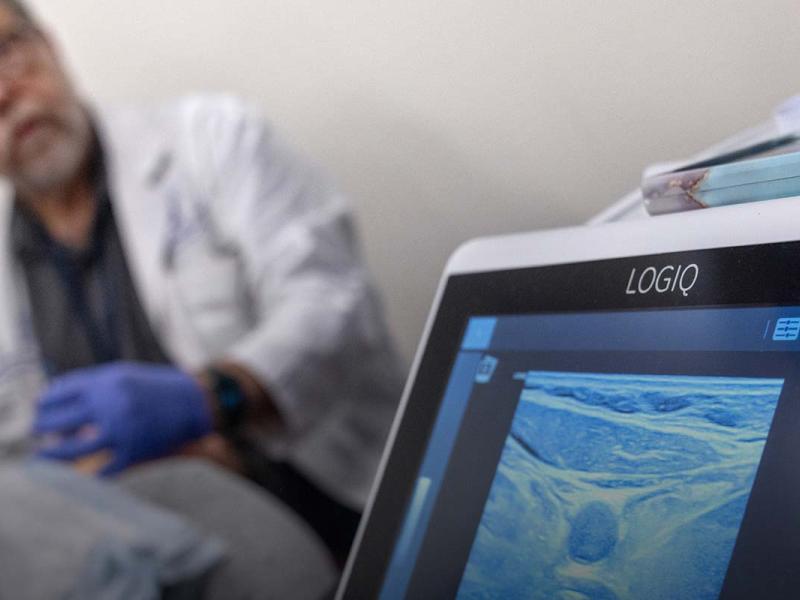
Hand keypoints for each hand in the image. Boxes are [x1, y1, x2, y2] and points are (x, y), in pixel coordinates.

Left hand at [33, 362, 212, 475]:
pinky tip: (79, 474)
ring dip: (54, 454)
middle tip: (39, 428)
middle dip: (44, 425)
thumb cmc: (157, 387)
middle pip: (59, 420)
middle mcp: (111, 404)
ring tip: (44, 455)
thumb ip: (95, 385)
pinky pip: (104, 469)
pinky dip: (89, 476)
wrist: (196, 401)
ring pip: (74, 450)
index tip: (41, 406)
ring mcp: (122, 430)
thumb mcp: (125, 375)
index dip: (46, 401)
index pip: (60, 392)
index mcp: (107, 382)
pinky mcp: (134, 451)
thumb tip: (59, 401)